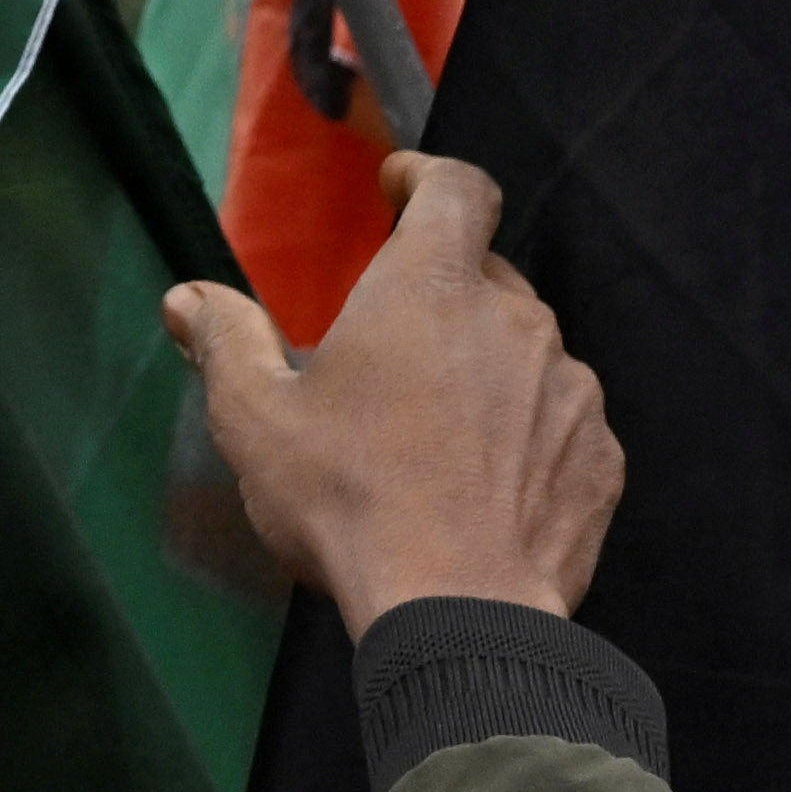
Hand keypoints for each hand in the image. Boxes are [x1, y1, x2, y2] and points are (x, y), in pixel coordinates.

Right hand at [166, 150, 620, 627]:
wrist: (460, 612)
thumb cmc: (349, 501)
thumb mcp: (257, 420)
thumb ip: (226, 342)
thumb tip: (187, 299)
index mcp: (432, 287)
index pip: (456, 190)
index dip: (428, 179)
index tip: (400, 189)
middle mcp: (517, 320)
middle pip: (487, 277)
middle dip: (445, 294)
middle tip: (397, 350)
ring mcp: (573, 389)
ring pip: (531, 352)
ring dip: (490, 370)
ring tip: (440, 431)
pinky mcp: (603, 457)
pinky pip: (564, 423)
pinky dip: (531, 435)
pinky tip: (489, 485)